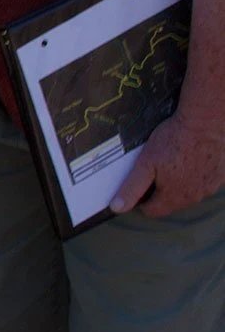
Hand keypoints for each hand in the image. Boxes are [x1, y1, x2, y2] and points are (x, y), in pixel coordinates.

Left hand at [110, 108, 224, 217]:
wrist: (206, 121)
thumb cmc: (174, 139)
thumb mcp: (145, 163)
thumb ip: (132, 187)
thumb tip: (117, 208)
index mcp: (173, 197)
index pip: (152, 211)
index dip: (141, 200)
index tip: (139, 184)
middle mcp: (194, 197)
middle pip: (171, 203)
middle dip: (160, 192)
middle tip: (155, 169)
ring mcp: (210, 186)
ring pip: (189, 193)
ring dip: (180, 184)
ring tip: (174, 162)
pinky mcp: (220, 175)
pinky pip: (204, 182)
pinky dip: (196, 175)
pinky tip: (191, 159)